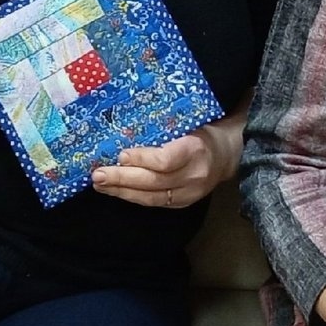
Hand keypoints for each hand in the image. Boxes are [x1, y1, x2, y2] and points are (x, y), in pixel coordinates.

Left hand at [92, 120, 237, 207]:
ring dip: (122, 191)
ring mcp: (189, 193)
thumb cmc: (201, 131)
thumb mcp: (188, 122)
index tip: (121, 155)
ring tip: (100, 185)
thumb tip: (124, 126)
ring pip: (151, 197)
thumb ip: (162, 128)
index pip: (165, 160)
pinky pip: (154, 203)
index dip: (142, 159)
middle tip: (98, 175)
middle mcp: (193, 175)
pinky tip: (116, 191)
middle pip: (154, 182)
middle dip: (123, 179)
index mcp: (195, 149)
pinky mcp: (183, 204)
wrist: (227, 155)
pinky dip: (133, 197)